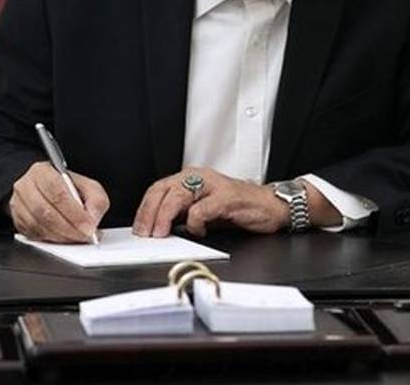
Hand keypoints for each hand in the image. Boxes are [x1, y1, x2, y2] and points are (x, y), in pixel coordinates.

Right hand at [9, 161, 108, 243]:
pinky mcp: (17, 221)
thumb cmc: (67, 187)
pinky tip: (64, 238)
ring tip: (76, 237)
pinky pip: (33, 235)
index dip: (74, 213)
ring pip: (38, 225)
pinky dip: (51, 240)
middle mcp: (26, 186)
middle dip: (69, 228)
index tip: (88, 226)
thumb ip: (96, 200)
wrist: (47, 189)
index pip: (57, 193)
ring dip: (61, 236)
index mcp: (42, 171)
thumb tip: (92, 219)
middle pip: (46, 211)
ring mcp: (18, 204)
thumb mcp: (88, 186)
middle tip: (84, 235)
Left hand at [132, 168, 289, 237]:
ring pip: (177, 196)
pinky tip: (199, 232)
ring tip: (162, 233)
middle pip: (163, 190)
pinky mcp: (226, 197)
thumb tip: (159, 228)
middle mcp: (200, 177)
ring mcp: (213, 185)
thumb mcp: (204, 210)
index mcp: (191, 178)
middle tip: (145, 233)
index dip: (145, 208)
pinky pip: (201, 209)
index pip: (158, 189)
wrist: (270, 206)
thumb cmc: (238, 208)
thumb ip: (183, 214)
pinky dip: (195, 224)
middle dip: (149, 213)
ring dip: (165, 216)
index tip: (139, 228)